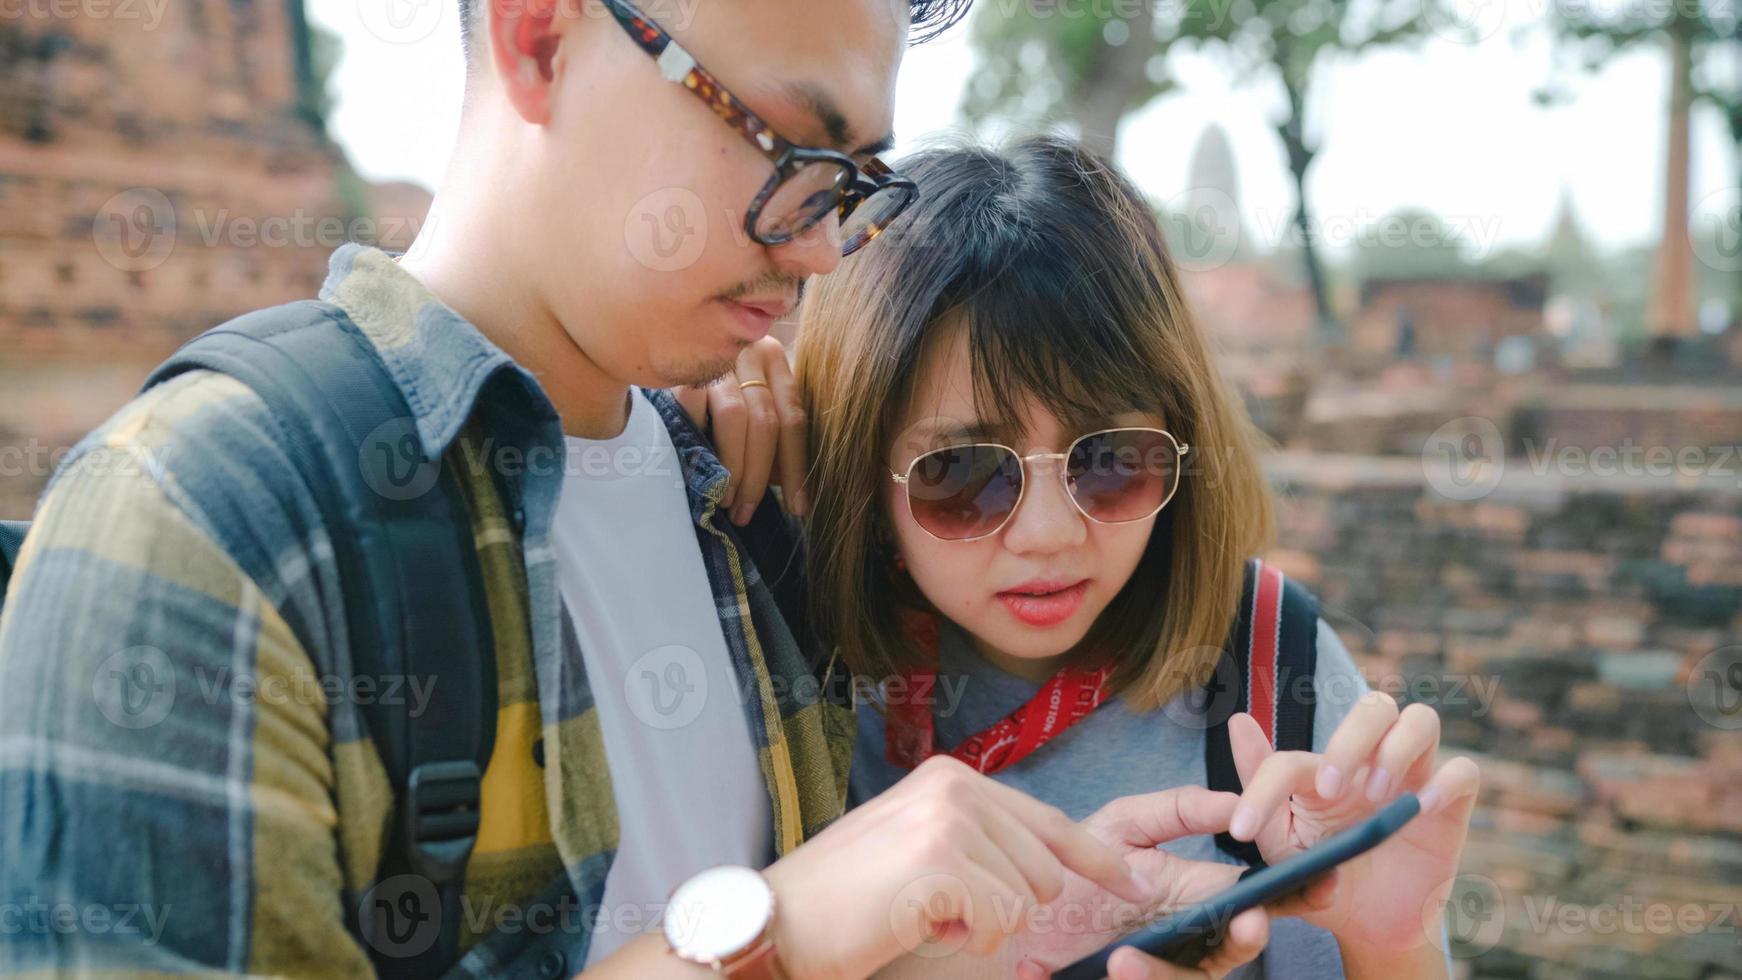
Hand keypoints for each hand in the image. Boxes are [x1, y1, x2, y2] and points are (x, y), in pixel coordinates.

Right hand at [673, 337, 808, 525]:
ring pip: (737, 418)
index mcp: (773, 359)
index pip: (794, 417)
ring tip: (728, 500)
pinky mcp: (682, 371)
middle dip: (760, 475)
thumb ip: (769, 434)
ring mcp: (716, 359)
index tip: (798, 507)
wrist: (654, 350)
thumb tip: (784, 483)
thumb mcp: (748, 400)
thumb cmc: (711, 389)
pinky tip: (703, 470)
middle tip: (749, 512)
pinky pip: (697, 412)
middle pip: (766, 420)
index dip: (797, 467)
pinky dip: (702, 446)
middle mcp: (749, 351)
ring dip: (734, 466)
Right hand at [761, 755, 1154, 979]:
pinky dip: (965, 942)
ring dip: (980, 928)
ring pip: (1025, 902)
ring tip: (922, 913)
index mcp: (952, 777)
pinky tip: (918, 925)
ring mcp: (951, 822)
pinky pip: (1000, 925)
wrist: (780, 919)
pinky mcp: (944, 864)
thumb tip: (1049, 868)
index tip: (1134, 881)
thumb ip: (978, 840)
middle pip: (1044, 870)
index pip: (1046, 819)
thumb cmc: (845, 895)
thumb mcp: (917, 845)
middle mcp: (956, 787)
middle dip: (1005, 906)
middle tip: (939, 908)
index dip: (1095, 857)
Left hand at [1008, 788, 1337, 975]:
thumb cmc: (1080, 862)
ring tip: (1124, 959)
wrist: (1020, 902)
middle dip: (1244, 940)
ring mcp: (1163, 966)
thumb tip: (1236, 804)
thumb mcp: (1126, 824)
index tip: (1321, 883)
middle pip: (1232, 950)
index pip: (1256, 899)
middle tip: (1249, 924)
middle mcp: (1190, 940)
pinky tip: (1108, 966)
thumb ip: (1181, 811)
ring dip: (1163, 975)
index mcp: (1198, 896)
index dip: (1293, 895)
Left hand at [1225, 697, 1480, 955]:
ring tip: (1377, 796)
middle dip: (1351, 739)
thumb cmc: (1323, 878)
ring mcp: (1413, 778)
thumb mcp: (1282, 844)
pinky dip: (1445, 782)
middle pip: (1374, 706)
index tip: (1242, 831)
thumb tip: (1238, 722)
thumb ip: (1260, 787)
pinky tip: (1421, 809)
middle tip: (1331, 791)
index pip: (1292, 759)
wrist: (1370, 927)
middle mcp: (1370, 762)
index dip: (1262, 788)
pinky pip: (1464, 771)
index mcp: (1321, 773)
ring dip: (1397, 750)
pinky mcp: (1450, 806)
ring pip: (1422, 720)